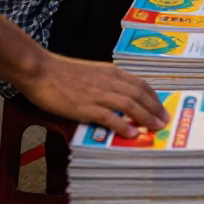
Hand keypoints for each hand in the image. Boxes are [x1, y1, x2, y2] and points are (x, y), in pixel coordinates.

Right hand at [20, 55, 168, 137]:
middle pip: (139, 94)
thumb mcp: (91, 73)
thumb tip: (118, 99)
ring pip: (129, 105)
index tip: (161, 108)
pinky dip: (123, 126)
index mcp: (111, 72)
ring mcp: (97, 94)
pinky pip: (109, 117)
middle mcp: (109, 81)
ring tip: (155, 128)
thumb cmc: (62, 72)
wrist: (40, 70)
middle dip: (155, 109)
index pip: (140, 84)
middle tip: (164, 121)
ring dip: (145, 117)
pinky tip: (131, 134)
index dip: (153, 97)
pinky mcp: (85, 106)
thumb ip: (106, 83)